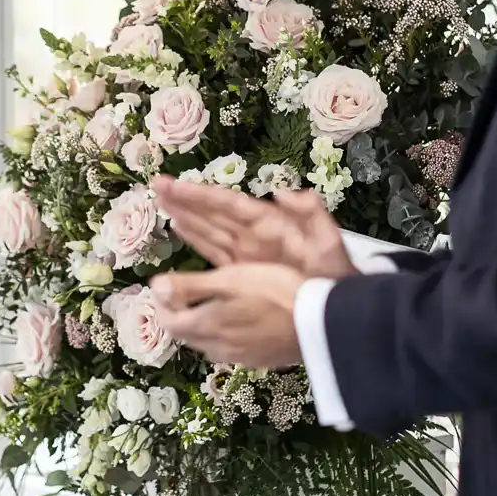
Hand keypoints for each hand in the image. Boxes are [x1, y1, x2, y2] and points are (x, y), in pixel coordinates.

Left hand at [150, 264, 305, 367]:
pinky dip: (222, 335)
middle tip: (185, 291)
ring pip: (207, 343)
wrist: (320, 323)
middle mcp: (218, 348)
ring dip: (200, 325)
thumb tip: (155, 286)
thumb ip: (191, 285)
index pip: (168, 322)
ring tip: (210, 304)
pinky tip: (237, 322)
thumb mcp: (231, 279)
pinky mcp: (258, 361)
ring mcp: (239, 358)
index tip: (165, 284)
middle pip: (186, 334)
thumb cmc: (275, 292)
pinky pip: (228, 350)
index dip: (161, 303)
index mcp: (207, 326)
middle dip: (179, 314)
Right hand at [152, 177, 355, 279]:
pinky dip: (196, 240)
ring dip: (187, 215)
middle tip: (156, 185)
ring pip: (210, 230)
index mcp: (270, 227)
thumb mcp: (329, 244)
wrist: (339, 311)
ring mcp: (248, 255)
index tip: (174, 184)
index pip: (230, 205)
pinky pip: (215, 253)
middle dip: (186, 199)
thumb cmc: (335, 278)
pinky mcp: (245, 275)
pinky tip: (179, 229)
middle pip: (214, 213)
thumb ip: (311, 215)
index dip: (201, 195)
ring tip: (162, 201)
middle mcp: (255, 236)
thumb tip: (282, 192)